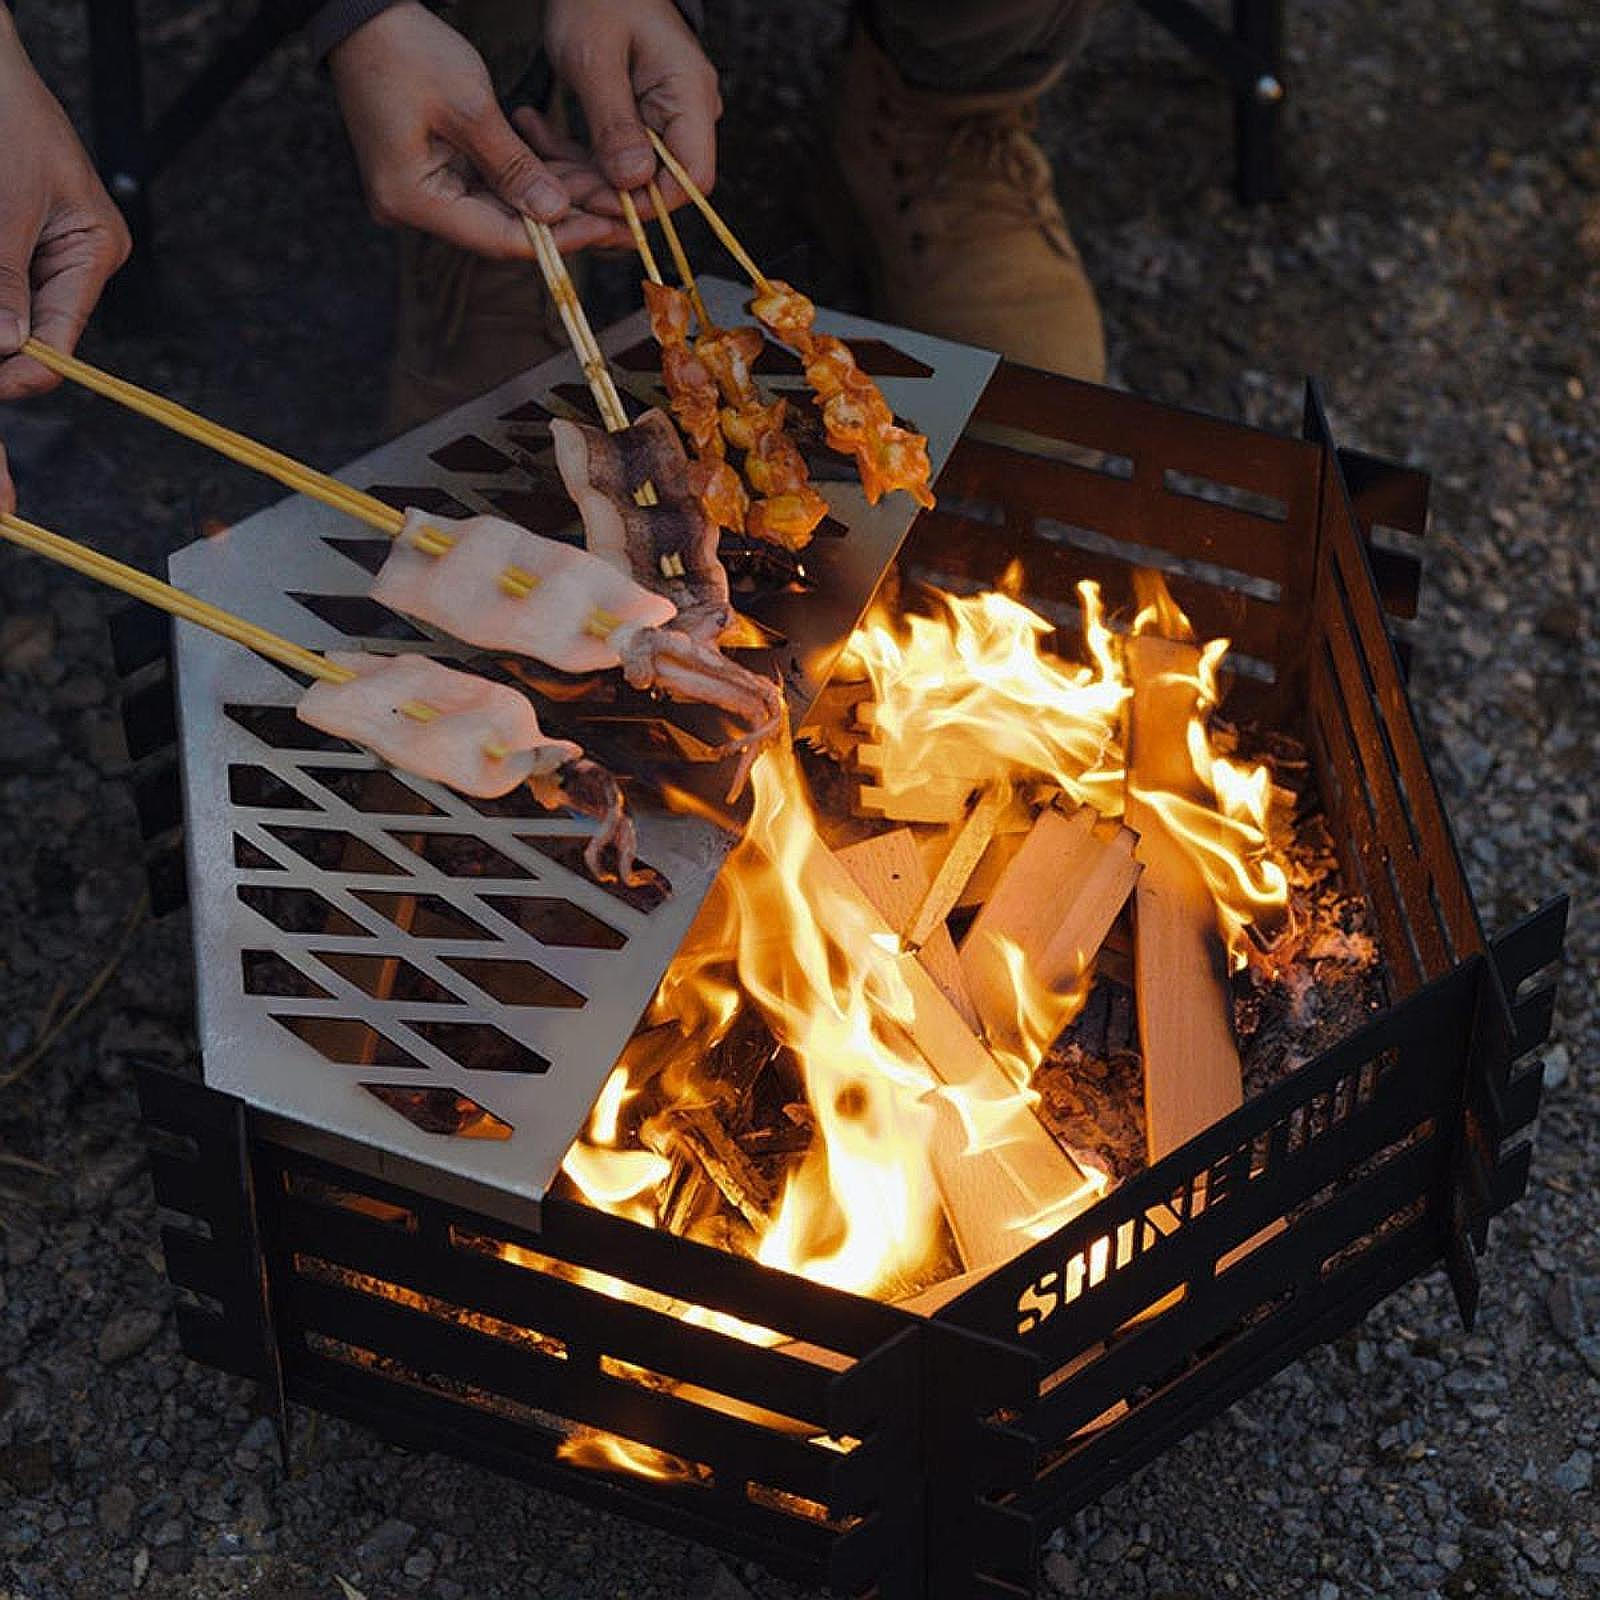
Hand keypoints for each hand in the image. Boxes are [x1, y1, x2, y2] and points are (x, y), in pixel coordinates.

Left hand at [0, 10, 131, 437]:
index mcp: (95, 251)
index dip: (28, 368)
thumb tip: (10, 345)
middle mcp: (75, 257)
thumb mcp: (6, 204)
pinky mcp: (12, 238)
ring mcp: (42, 249)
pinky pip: (6, 284)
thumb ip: (6, 278)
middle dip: (4, 344)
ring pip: (15, 310)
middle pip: (37, 328)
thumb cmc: (7, 116)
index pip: (65, 334)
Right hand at [328, 2, 614, 257]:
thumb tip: (557, 214)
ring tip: (599, 189)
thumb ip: (515, 166)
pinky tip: (566, 171)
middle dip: (559, 218)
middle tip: (613, 213)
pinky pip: (486, 185)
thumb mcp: (469, 106)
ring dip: (546, 197)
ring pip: (498, 207)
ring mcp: (420, 193)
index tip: (603, 228)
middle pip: (500, 227)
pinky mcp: (430, 173)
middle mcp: (412, 208)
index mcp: (412, 199)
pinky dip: (524, 177)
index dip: (556, 239)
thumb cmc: (405, 49)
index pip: (497, 239)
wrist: (362, 18)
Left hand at [537, 0, 720, 232]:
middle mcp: (686, 115)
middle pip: (656, 184)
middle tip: (551, 184)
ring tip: (534, 152)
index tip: (600, 201)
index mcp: (690, 96)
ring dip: (579, 175)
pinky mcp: (639, 123)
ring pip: (627, 177)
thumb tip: (633, 183)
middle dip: (603, 192)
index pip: (692, 178)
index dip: (650, 202)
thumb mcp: (595, 58)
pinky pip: (611, 157)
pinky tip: (538, 132)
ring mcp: (663, 120)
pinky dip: (574, 154)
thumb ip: (614, 122)